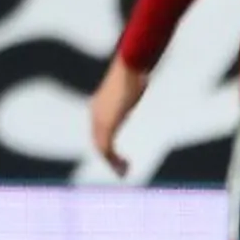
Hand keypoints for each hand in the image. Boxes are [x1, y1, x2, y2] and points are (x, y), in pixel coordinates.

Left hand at [89, 57, 150, 177]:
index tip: (119, 155)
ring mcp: (99, 120)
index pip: (98, 130)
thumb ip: (134, 86)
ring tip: (124, 172)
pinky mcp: (106, 125)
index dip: (107, 145)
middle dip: (108, 157)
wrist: (129, 67)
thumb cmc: (135, 70)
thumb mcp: (133, 81)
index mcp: (99, 106)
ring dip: (112, 163)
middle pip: (97, 141)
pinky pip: (106, 149)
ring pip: (101, 148)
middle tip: (122, 169)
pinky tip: (124, 167)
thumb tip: (143, 78)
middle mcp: (95, 114)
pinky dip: (113, 161)